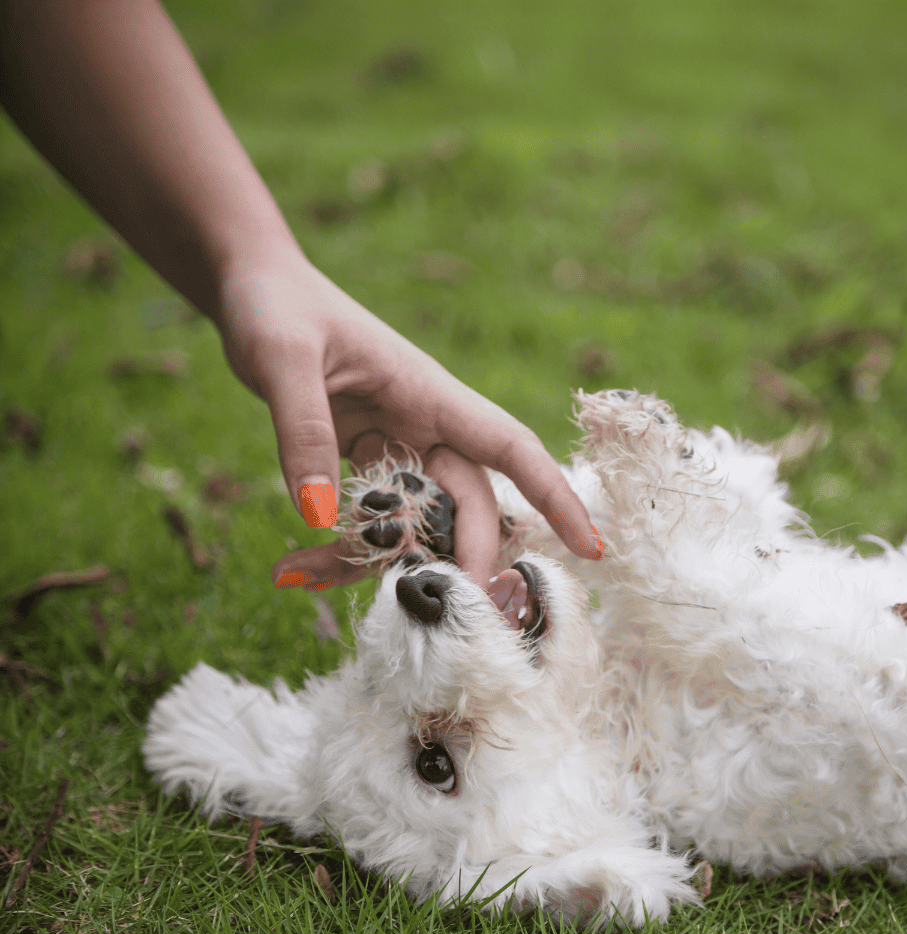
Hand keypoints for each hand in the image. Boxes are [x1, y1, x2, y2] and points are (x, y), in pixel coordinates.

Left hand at [216, 257, 600, 589]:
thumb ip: (302, 433)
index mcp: (431, 394)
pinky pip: (366, 523)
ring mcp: (396, 450)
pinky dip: (334, 551)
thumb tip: (320, 517)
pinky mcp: (361, 467)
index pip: (511, 448)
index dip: (554, 496)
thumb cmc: (276, 305)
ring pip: (415, 525)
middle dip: (458, 558)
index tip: (589, 546)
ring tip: (298, 576)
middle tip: (439, 608)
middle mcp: (424, 428)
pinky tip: (292, 569)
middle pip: (467, 506)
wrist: (250, 286)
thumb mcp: (283, 359)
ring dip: (374, 563)